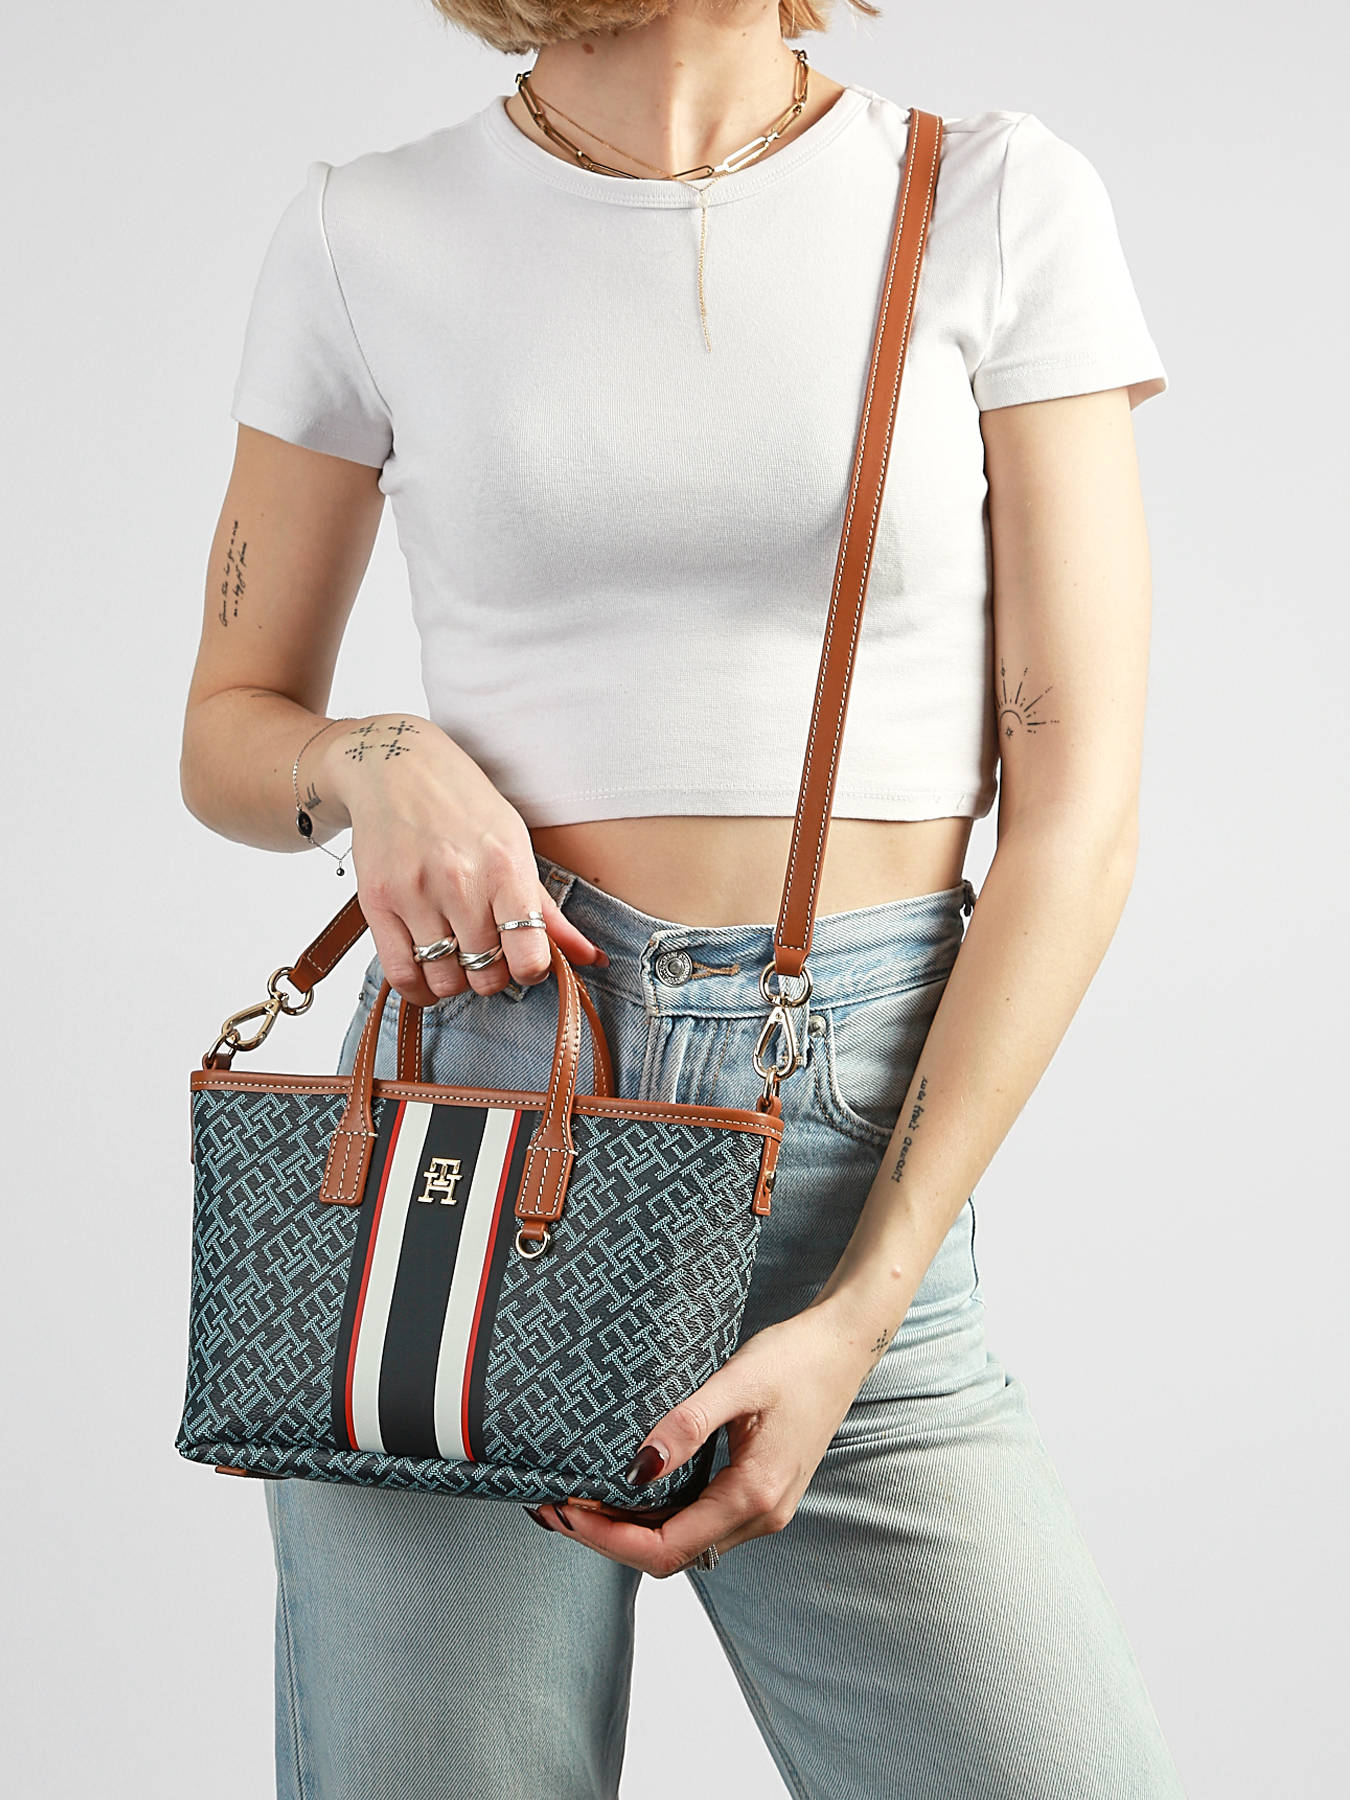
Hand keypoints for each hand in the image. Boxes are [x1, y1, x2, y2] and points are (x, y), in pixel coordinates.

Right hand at [316, 713, 606, 1007]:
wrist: (397, 768)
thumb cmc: (464, 807)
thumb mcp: (516, 846)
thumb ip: (548, 910)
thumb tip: (591, 958)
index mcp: (505, 867)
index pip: (528, 955)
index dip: (532, 971)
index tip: (525, 960)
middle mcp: (460, 882)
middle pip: (486, 975)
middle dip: (493, 976)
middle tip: (488, 955)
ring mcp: (414, 893)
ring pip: (444, 980)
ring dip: (456, 981)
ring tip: (457, 957)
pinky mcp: (376, 902)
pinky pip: (400, 975)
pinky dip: (419, 989)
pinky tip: (427, 975)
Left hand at [526, 1301, 878, 1575]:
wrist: (845, 1346)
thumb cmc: (796, 1358)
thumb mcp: (737, 1382)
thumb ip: (687, 1425)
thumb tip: (637, 1467)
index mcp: (755, 1495)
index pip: (666, 1547)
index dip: (608, 1538)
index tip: (565, 1509)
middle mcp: (761, 1515)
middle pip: (669, 1556)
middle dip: (608, 1539)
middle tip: (556, 1507)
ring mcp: (763, 1508)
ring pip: (683, 1544)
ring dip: (629, 1530)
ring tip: (579, 1500)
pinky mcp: (759, 1493)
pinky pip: (699, 1522)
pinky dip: (656, 1516)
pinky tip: (628, 1489)